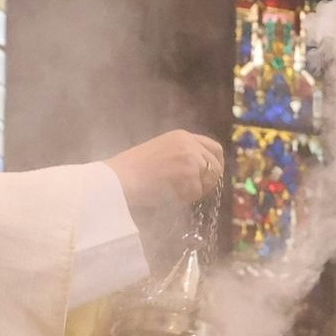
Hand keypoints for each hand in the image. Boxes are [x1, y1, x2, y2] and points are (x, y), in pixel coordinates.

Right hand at [105, 131, 225, 253]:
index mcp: (182, 136)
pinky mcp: (190, 177)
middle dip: (209, 181)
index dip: (215, 164)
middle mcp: (190, 144)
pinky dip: (185, 199)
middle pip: (216, 166)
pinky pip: (196, 194)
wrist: (119, 179)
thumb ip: (182, 156)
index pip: (213, 148)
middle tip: (195, 191)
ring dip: (194, 191)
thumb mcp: (160, 151)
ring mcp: (192, 160)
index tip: (211, 176)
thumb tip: (201, 170)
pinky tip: (167, 195)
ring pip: (208, 182)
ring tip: (172, 192)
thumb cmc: (132, 171)